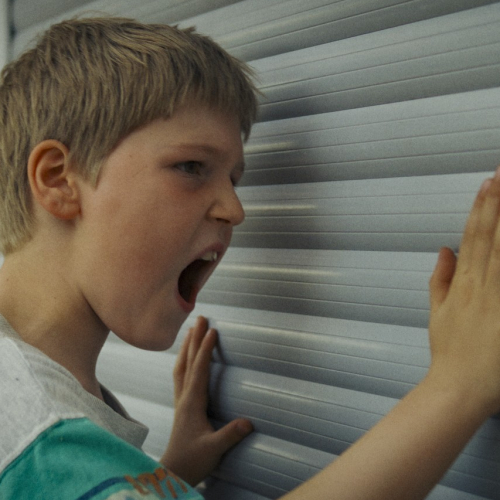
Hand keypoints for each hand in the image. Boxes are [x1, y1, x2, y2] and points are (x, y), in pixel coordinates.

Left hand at [161, 316, 252, 485]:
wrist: (173, 471)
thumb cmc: (193, 460)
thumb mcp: (213, 449)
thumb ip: (230, 435)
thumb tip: (248, 422)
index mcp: (193, 402)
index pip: (199, 369)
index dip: (205, 349)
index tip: (212, 331)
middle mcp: (184, 397)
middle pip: (188, 361)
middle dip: (194, 338)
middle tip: (200, 318)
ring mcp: (181, 399)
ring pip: (181, 366)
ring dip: (186, 346)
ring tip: (191, 329)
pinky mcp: (181, 404)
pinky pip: (180, 375)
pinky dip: (183, 360)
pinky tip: (186, 357)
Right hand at [428, 169, 499, 415]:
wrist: (459, 386)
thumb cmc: (449, 352)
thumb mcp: (437, 313)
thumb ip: (440, 279)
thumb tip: (444, 250)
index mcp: (462, 283)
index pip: (473, 237)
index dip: (480, 208)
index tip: (487, 183)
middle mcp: (480, 285)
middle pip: (491, 236)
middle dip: (497, 203)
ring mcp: (496, 299)